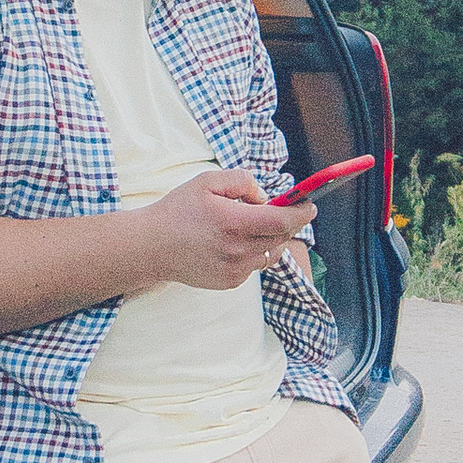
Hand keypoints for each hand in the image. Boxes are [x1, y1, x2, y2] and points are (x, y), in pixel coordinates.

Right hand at [140, 169, 314, 290]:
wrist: (152, 247)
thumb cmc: (178, 211)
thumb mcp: (207, 181)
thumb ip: (242, 181)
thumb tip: (264, 197)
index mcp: (234, 223)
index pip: (283, 221)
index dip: (302, 213)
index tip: (310, 205)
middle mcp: (238, 250)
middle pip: (281, 236)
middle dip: (289, 221)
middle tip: (284, 209)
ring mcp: (236, 270)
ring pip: (271, 252)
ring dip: (271, 237)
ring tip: (253, 225)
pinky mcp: (230, 282)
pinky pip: (255, 265)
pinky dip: (254, 251)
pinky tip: (235, 242)